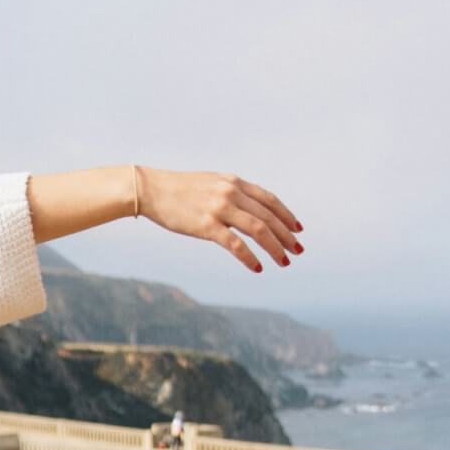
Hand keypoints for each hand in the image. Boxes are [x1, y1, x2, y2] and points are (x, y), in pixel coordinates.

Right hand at [134, 167, 303, 272]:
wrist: (151, 190)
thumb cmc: (179, 189)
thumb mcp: (211, 183)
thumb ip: (231, 192)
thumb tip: (248, 208)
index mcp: (234, 182)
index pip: (269, 200)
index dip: (287, 215)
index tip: (298, 229)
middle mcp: (231, 193)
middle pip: (268, 217)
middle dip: (286, 236)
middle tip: (297, 251)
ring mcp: (220, 209)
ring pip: (258, 230)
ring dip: (275, 248)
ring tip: (284, 261)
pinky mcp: (207, 226)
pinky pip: (236, 245)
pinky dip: (250, 258)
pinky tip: (258, 268)